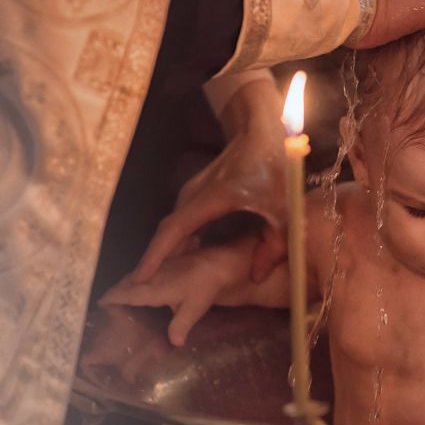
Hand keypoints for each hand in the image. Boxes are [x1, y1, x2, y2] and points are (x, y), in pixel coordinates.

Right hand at [102, 241, 253, 345]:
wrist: (221, 262)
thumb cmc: (206, 286)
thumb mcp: (194, 308)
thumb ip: (180, 326)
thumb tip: (173, 344)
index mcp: (154, 288)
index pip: (125, 293)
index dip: (111, 298)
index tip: (99, 303)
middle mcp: (152, 275)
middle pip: (126, 282)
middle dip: (115, 290)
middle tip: (106, 302)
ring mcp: (159, 266)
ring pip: (135, 274)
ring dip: (125, 283)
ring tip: (119, 294)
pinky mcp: (167, 261)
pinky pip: (145, 270)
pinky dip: (137, 277)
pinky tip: (142, 283)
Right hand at [132, 78, 287, 284]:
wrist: (262, 132)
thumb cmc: (274, 167)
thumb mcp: (284, 210)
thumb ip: (273, 245)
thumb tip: (255, 276)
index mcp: (212, 199)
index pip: (175, 230)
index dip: (156, 255)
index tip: (140, 277)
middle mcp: (194, 195)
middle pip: (168, 233)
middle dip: (155, 261)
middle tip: (144, 292)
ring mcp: (193, 192)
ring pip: (174, 228)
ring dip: (167, 252)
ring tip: (160, 284)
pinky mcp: (197, 194)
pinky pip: (182, 221)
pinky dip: (178, 241)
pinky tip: (183, 260)